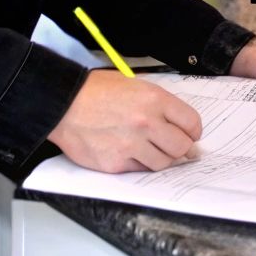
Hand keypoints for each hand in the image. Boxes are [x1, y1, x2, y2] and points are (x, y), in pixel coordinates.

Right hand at [48, 70, 201, 172]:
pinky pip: (139, 169)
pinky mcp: (115, 163)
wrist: (62, 103)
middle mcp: (146, 123)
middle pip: (182, 147)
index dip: (193, 131)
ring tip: (148, 148)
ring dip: (160, 158)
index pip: (192, 123)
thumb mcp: (134, 85)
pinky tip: (128, 151)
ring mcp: (131, 145)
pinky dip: (137, 163)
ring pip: (163, 163)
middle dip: (181, 148)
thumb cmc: (95, 91)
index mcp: (154, 100)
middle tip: (175, 147)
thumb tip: (179, 125)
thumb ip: (159, 104)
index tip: (190, 135)